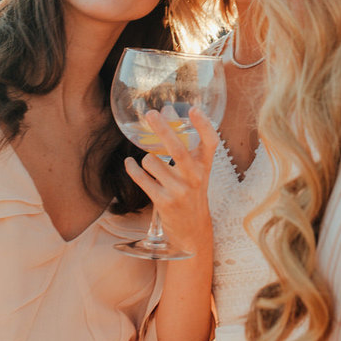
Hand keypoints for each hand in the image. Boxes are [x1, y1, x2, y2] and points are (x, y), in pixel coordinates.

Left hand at [123, 106, 218, 252]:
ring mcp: (179, 191)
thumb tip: (167, 110)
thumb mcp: (194, 170)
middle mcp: (195, 177)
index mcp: (205, 166)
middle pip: (178, 149)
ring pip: (152, 161)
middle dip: (163, 129)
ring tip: (150, 162)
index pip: (211, 142)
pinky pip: (142, 178)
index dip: (204, 125)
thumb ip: (184, 142)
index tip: (194, 109)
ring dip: (146, 159)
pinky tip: (130, 163)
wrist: (192, 230)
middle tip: (151, 114)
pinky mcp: (164, 202)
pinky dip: (132, 168)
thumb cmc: (192, 192)